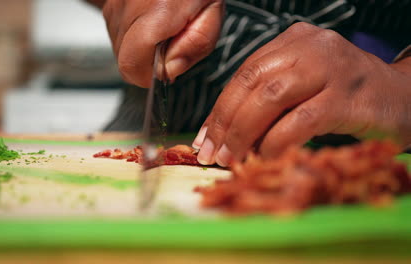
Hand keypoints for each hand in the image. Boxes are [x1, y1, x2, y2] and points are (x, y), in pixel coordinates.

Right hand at [88, 0, 223, 87]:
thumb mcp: (211, 15)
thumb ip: (193, 47)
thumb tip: (168, 72)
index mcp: (157, 12)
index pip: (131, 64)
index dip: (148, 77)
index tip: (166, 70)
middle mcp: (128, 7)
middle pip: (124, 61)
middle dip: (148, 64)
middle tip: (170, 46)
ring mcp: (115, 4)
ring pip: (119, 49)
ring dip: (141, 50)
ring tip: (163, 30)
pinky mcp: (110, 3)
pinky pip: (117, 34)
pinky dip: (134, 37)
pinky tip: (152, 23)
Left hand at [192, 22, 410, 165]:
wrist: (403, 98)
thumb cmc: (344, 97)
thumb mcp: (302, 88)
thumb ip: (266, 102)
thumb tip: (222, 135)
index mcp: (293, 41)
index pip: (244, 73)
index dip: (219, 108)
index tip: (204, 138)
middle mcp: (310, 46)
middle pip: (252, 83)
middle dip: (225, 122)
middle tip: (212, 153)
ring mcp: (331, 68)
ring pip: (271, 98)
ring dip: (244, 133)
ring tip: (231, 158)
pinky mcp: (348, 96)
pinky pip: (300, 120)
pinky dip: (276, 142)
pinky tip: (265, 157)